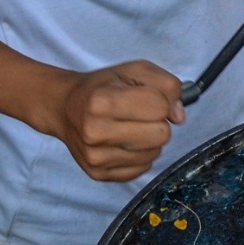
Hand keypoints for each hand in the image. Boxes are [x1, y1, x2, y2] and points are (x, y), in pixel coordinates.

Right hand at [50, 61, 184, 181]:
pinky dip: (140, 156)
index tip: (146, 98)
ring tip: (130, 127)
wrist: (65, 108)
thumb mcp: (135, 70)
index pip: (160, 108)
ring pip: (154, 154)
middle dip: (158, 122)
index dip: (161, 101)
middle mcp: (95, 132)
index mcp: (102, 102)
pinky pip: (142, 169)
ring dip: (150, 140)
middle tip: (140, 115)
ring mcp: (95, 157)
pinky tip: (124, 142)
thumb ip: (167, 85)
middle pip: (161, 135)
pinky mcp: (98, 174)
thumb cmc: (103, 86)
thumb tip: (179, 116)